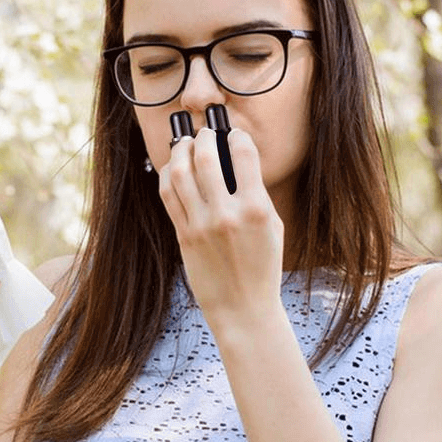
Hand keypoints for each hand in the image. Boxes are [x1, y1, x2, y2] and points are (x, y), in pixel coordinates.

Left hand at [158, 128, 283, 329]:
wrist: (243, 308)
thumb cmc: (263, 267)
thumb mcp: (273, 227)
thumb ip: (256, 193)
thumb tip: (236, 162)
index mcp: (256, 209)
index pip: (243, 154)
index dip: (237, 136)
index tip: (235, 135)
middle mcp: (226, 214)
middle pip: (206, 157)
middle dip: (204, 137)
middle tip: (206, 133)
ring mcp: (201, 225)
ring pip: (180, 173)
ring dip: (181, 151)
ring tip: (185, 144)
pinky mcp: (183, 236)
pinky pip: (168, 195)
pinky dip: (168, 175)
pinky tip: (173, 168)